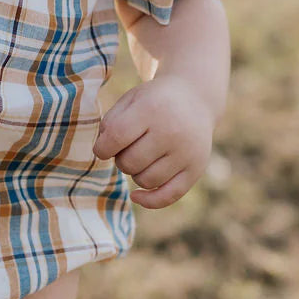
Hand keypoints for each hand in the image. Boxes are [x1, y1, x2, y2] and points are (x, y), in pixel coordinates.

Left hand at [93, 76, 214, 208]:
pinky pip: (168, 196)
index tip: (103, 148)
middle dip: (120, 159)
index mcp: (151, 109)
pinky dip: (149, 201)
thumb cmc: (154, 101)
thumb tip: (102, 152)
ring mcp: (186, 152)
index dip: (102, 148)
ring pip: (145, 181)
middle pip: (129, 163)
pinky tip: (136, 196)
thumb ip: (110, 123)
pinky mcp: (196, 169)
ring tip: (141, 157)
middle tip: (128, 148)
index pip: (116, 138)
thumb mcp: (130, 100)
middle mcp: (172, 131)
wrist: (196, 97)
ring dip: (135, 173)